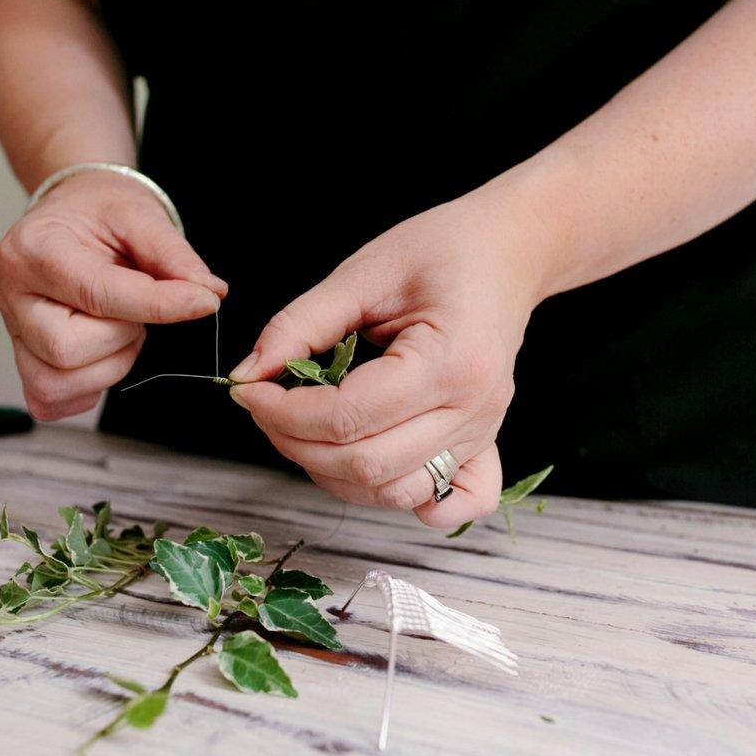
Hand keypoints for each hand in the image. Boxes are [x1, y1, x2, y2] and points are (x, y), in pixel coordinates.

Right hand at [0, 170, 227, 419]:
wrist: (74, 212)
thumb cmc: (100, 213)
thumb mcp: (141, 215)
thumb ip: (174, 256)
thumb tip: (208, 294)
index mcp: (35, 249)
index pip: (97, 294)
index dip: (157, 306)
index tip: (202, 303)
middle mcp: (13, 294)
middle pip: (67, 350)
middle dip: (121, 338)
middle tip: (135, 312)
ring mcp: (14, 333)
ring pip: (56, 383)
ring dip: (108, 366)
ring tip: (121, 329)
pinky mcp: (24, 361)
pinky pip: (49, 400)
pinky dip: (88, 387)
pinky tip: (104, 353)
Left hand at [227, 190, 546, 527]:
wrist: (507, 253)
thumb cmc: (441, 251)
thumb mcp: (362, 274)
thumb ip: (300, 325)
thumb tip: (249, 374)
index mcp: (449, 361)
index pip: (348, 417)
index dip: (283, 413)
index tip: (250, 391)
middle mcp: (473, 410)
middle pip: (367, 465)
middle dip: (297, 443)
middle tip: (267, 408)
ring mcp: (483, 433)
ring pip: (395, 491)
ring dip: (334, 473)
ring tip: (304, 429)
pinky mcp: (484, 444)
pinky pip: (449, 504)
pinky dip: (405, 500)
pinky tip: (371, 468)